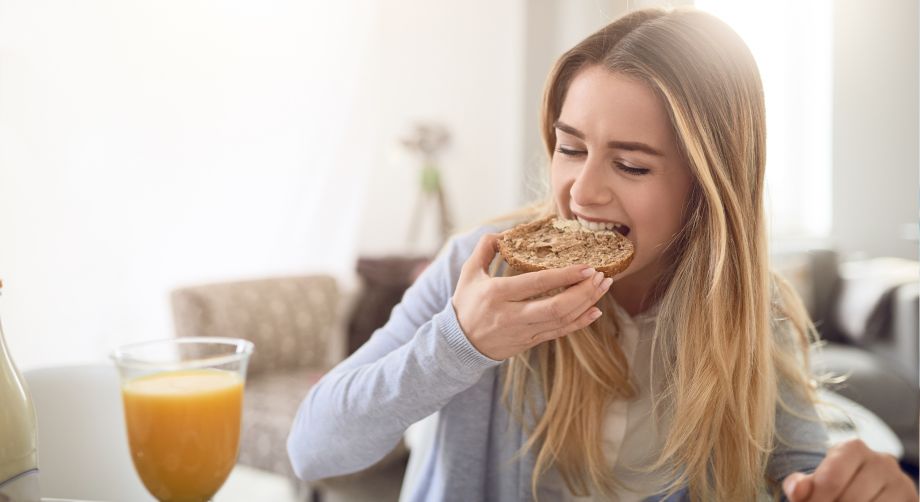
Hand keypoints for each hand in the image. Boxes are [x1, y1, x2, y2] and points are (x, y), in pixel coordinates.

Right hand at [452, 233, 611, 360]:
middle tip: (602, 277)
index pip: (537, 283)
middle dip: (583, 292)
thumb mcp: (469, 273)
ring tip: (603, 288)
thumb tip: (504, 233)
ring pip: (561, 320)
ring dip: (586, 304)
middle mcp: (511, 315)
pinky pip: (559, 333)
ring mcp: (522, 332)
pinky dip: (579, 323)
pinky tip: (594, 311)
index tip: (586, 266)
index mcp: (497, 293)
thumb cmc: (466, 303)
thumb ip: (485, 248)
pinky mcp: (529, 342)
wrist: (459, 343)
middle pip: (555, 307)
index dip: (564, 276)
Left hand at [783, 439, 916, 500]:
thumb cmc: (834, 483)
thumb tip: (796, 491)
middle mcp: (882, 461)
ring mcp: (901, 482)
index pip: (830, 480)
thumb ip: (800, 485)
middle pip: (851, 499)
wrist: (865, 485)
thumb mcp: (815, 480)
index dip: (816, 500)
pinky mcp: (912, 499)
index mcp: (853, 448)